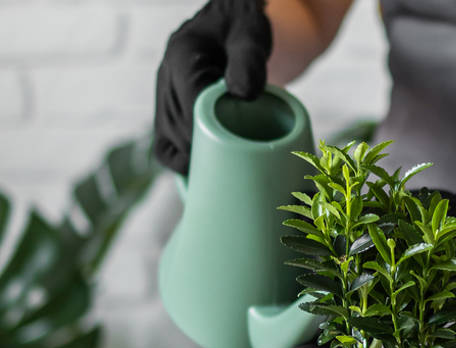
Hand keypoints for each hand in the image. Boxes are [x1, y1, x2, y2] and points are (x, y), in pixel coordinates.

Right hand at [154, 0, 271, 174]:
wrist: (230, 24)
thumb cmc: (242, 28)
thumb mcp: (250, 36)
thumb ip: (249, 60)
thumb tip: (244, 94)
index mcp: (182, 56)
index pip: (189, 105)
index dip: (208, 134)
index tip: (230, 154)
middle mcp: (166, 77)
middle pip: (175, 127)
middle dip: (201, 152)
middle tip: (232, 171)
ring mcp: (165, 94)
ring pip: (167, 137)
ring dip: (191, 159)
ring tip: (218, 176)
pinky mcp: (171, 108)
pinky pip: (165, 140)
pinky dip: (179, 159)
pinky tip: (197, 174)